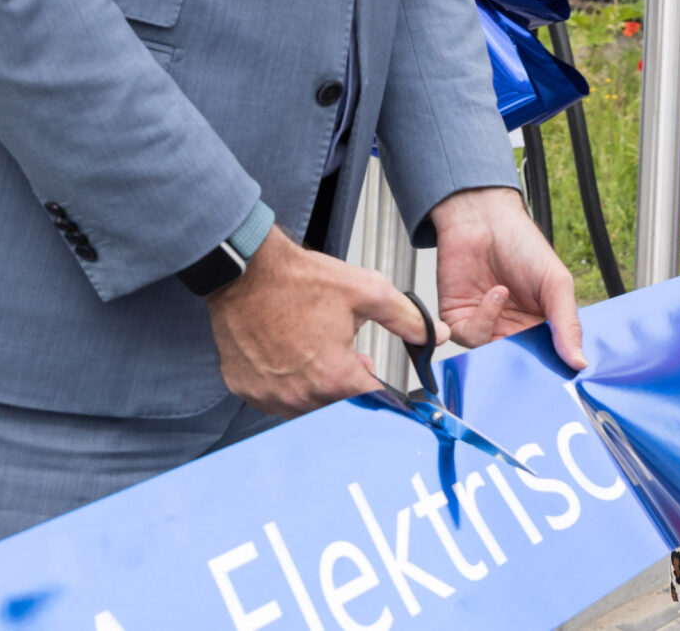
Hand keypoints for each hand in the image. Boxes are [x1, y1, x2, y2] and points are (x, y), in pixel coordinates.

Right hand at [207, 228, 426, 417]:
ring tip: (321, 354)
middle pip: (339, 406)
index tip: (388, 390)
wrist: (245, 271)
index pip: (371, 402)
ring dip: (320, 388)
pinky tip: (292, 359)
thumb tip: (434, 334)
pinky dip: (289, 386)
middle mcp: (299, 395)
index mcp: (333, 376)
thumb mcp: (367, 292)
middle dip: (351, 385)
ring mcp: (269, 396)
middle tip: (352, 358)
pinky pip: (276, 400)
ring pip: (307, 407)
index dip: (385, 393)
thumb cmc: (298, 280)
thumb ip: (407, 319)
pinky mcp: (245, 389)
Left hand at [430, 186, 586, 370]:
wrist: (484, 219)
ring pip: (489, 356)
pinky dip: (481, 320)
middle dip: (520, 359)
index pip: (546, 359)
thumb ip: (567, 324)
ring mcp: (484, 326)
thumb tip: (580, 362)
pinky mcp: (457, 320)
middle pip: (516, 364)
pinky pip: (468, 338)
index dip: (550, 367)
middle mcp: (510, 330)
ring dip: (496, 328)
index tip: (558, 370)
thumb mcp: (556, 284)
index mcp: (539, 325)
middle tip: (527, 346)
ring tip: (503, 293)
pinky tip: (492, 294)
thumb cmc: (523, 245)